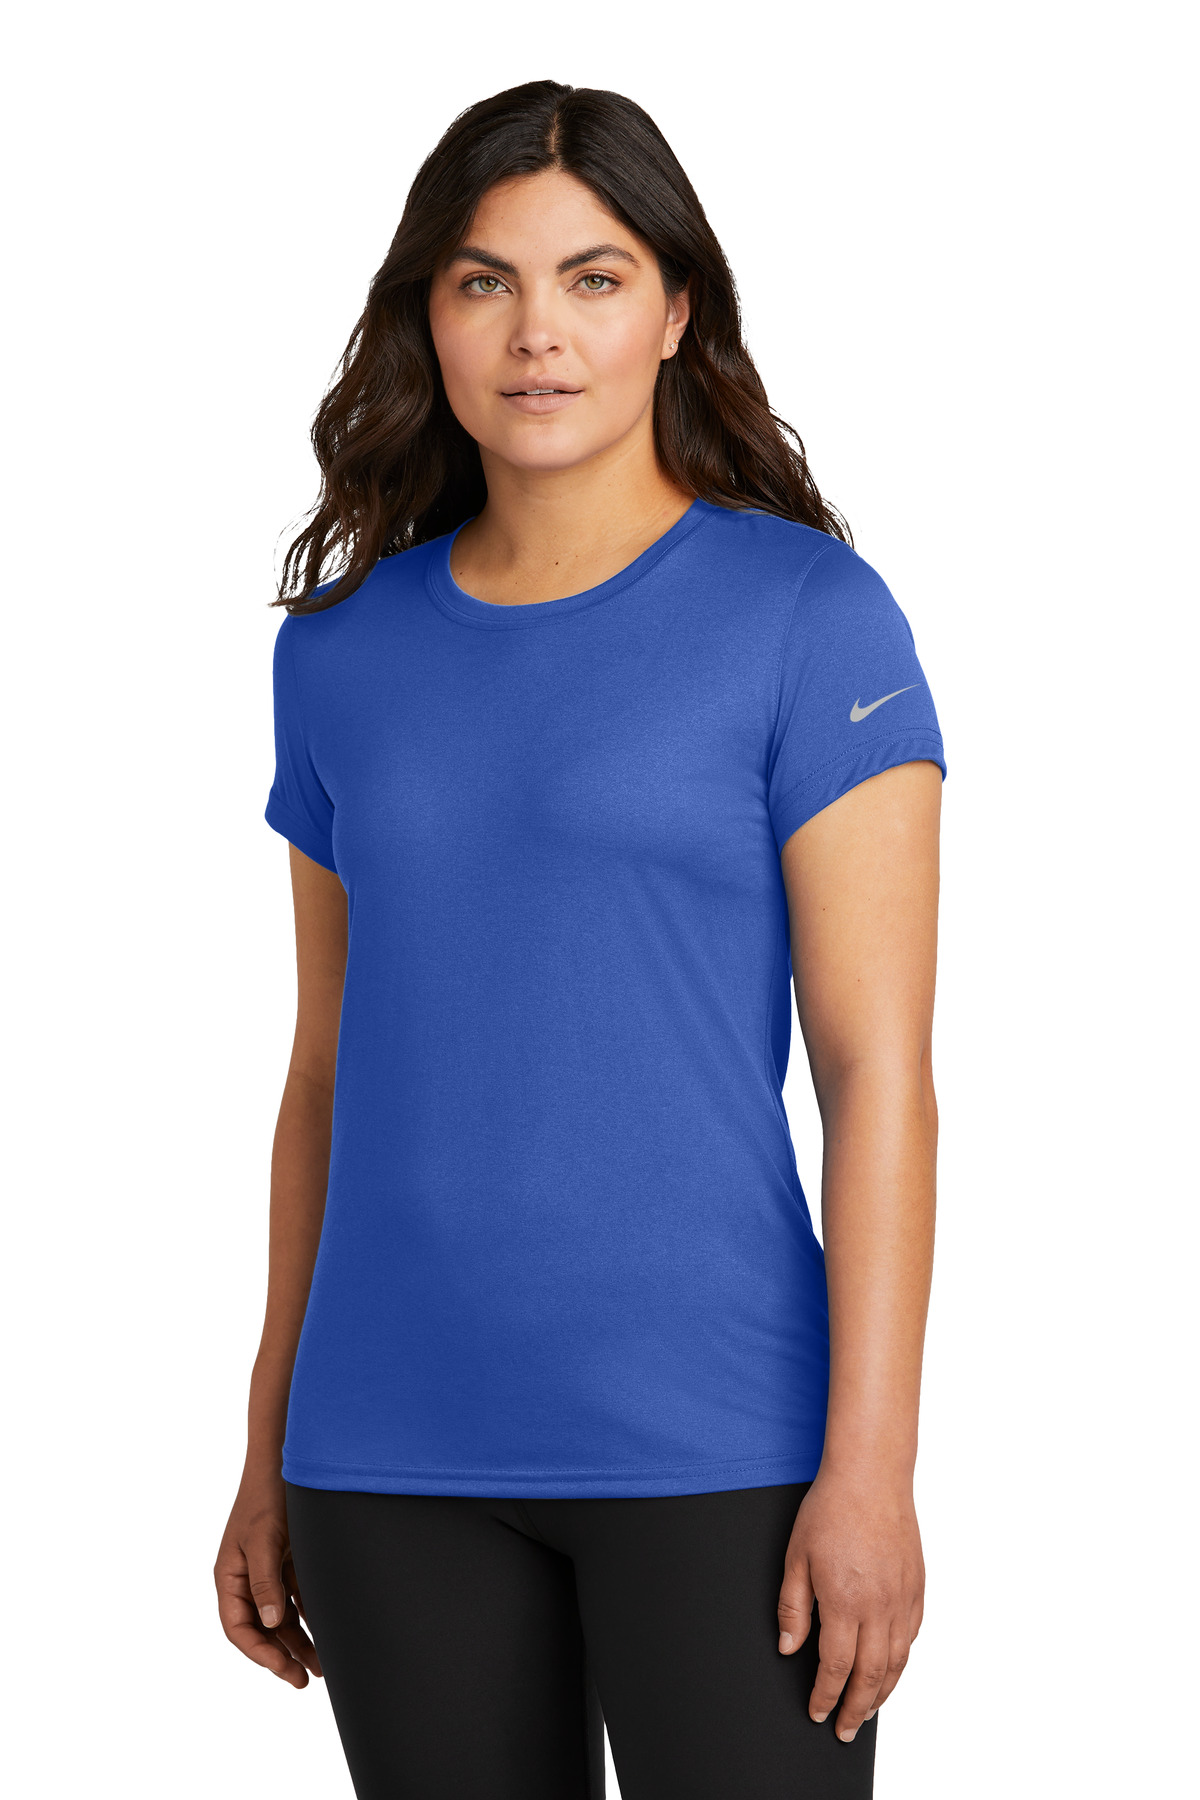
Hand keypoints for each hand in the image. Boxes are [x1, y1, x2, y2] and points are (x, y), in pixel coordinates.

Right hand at [214, 1470, 322, 1688]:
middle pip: (262, 1629)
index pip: (238, 1627)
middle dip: (282, 1655)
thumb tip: (270, 1624)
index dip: (258, 1652)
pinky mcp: (289, 1562)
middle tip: (305, 1679)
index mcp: (230, 1576)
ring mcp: (269, 1571)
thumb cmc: (266, 1495)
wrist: (285, 1458)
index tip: (282, 1669)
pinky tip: (329, 1632)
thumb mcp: (263, 1538)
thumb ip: (265, 1581)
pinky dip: (311, 1617)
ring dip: (300, 1641)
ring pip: (283, 1618)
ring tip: (323, 1667)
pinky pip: (298, 1598)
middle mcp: (247, 1578)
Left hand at [776, 1471, 923, 1740]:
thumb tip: (790, 1648)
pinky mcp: (917, 1587)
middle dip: (857, 1708)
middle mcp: (879, 1607)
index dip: (826, 1696)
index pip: (836, 1667)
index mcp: (845, 1602)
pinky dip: (901, 1660)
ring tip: (868, 1710)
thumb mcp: (796, 1557)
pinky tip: (891, 1667)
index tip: (818, 1712)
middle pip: (871, 1675)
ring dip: (882, 1692)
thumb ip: (793, 1607)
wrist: (871, 1476)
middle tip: (846, 1730)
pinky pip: (912, 1636)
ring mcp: (902, 1598)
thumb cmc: (831, 1510)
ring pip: (897, 1662)